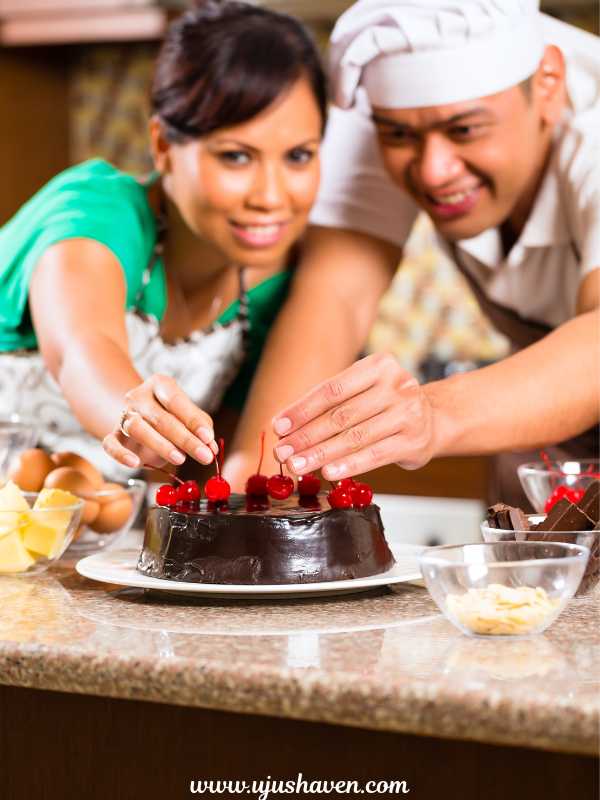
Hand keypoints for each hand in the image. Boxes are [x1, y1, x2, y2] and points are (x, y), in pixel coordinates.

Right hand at [102, 374, 217, 468]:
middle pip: (161, 418)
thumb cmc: (171, 415)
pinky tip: (135, 463)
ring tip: (180, 459)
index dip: (193, 421)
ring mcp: (124, 415)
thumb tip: (211, 447)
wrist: (140, 416)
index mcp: (160, 384)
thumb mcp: (189, 416)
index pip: (176, 401)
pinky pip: (110, 444)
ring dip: (161, 445)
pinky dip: (121, 454)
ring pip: (138, 429)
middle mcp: (139, 396)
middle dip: (185, 439)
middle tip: (204, 456)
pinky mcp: (113, 435)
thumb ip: (202, 427)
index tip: (208, 438)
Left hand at [271, 353, 435, 480]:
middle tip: (282, 452)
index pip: (331, 389)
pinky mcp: (414, 441)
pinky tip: (328, 472)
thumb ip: (328, 404)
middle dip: (306, 436)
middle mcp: (396, 385)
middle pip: (340, 415)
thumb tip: (284, 426)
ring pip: (355, 437)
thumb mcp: (361, 392)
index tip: (278, 427)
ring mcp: (408, 413)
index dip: (301, 410)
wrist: (433, 419)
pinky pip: (375, 455)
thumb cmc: (385, 405)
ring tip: (297, 465)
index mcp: (377, 366)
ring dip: (321, 454)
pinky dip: (349, 465)